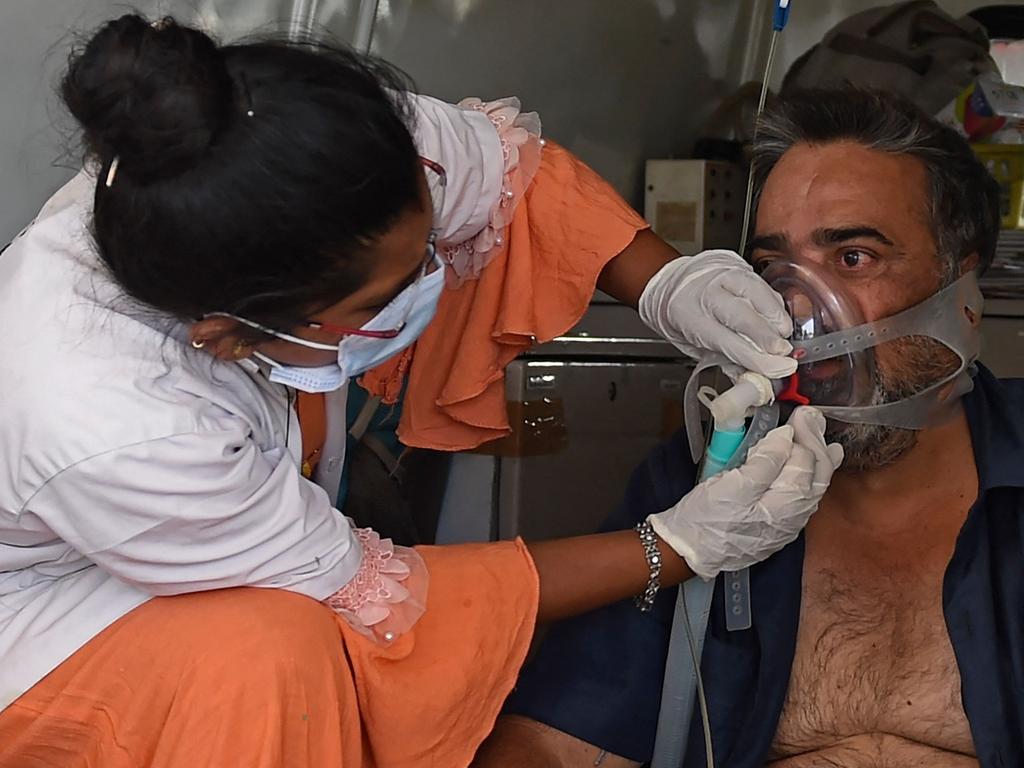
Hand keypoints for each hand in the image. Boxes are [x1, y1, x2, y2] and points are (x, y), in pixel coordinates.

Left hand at [639, 249, 796, 378]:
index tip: (777, 367)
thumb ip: (723, 360)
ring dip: (775, 316)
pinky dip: (772, 302)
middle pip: (742, 315)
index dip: (755, 357)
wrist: (670, 283)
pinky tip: (777, 316)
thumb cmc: (681, 318)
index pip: (726, 341)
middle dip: (767, 336)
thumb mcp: (693, 345)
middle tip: (784, 351)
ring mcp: (720, 275)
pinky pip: (760, 283)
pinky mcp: (735, 265)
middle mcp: (704, 292)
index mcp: (688, 316)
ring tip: (784, 333)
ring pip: (756, 293)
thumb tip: (754, 378)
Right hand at [649, 407, 842, 579]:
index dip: (802, 435)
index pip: (805, 463)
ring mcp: (785, 525)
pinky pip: (801, 500)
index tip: (796, 415)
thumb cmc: (706, 519)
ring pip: (812, 490)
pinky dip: (807, 481)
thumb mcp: (733, 486)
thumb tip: (787, 437)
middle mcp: (793, 518)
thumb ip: (765, 462)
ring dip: (819, 463)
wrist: (686, 553)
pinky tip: (807, 474)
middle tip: (812, 418)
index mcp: (785, 506)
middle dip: (816, 445)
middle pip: (817, 477)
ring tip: (828, 445)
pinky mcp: (774, 528)